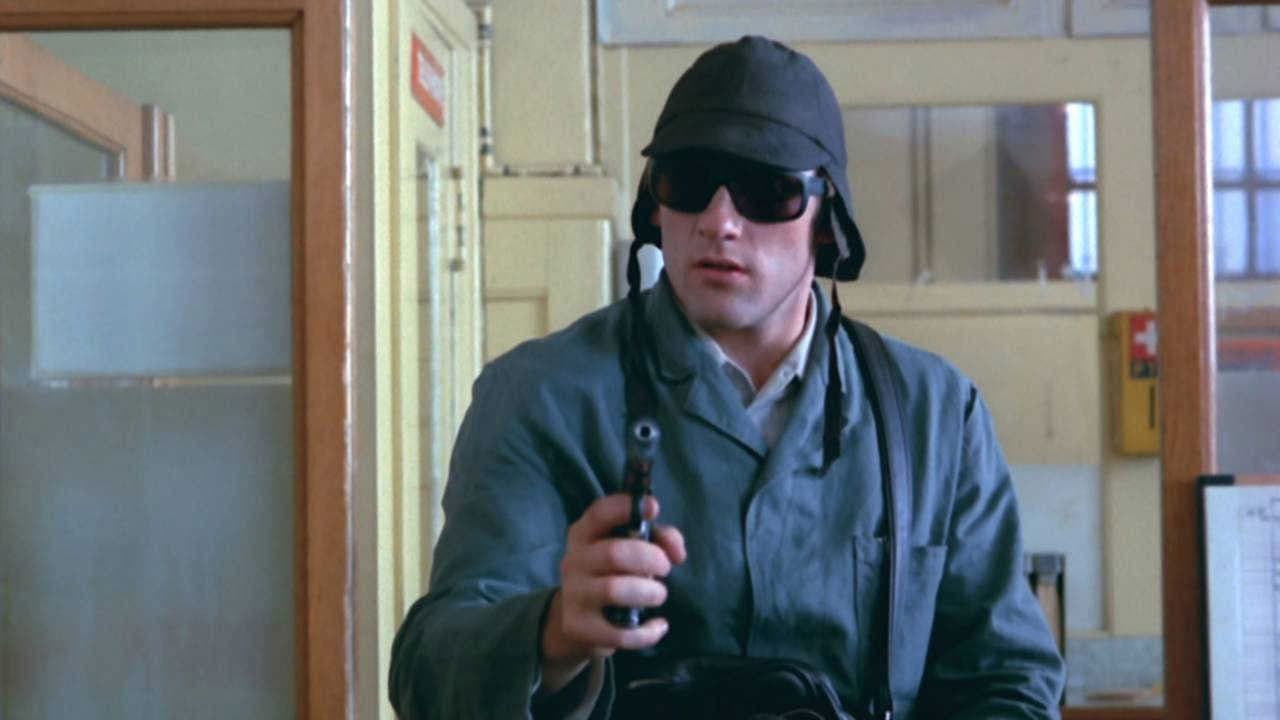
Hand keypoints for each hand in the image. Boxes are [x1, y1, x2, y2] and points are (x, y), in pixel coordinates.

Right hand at [539, 493, 686, 691]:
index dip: (627, 507)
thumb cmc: (613, 574)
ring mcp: (574, 595)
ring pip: (614, 590)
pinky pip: (619, 633)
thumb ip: (658, 538)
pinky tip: (658, 626)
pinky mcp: (579, 627)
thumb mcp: (631, 549)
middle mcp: (573, 561)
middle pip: (614, 553)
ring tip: (658, 594)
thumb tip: (677, 551)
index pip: (599, 513)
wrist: (578, 621)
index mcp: (585, 534)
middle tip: (665, 567)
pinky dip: (647, 632)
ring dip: (648, 592)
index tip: (653, 508)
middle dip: (649, 558)